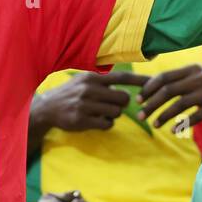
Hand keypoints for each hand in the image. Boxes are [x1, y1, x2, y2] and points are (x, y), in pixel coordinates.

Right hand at [32, 70, 149, 132]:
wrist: (47, 108)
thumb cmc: (72, 93)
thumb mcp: (86, 80)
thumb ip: (105, 81)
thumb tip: (128, 85)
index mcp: (93, 77)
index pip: (123, 77)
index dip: (140, 80)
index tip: (154, 82)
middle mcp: (89, 89)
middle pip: (124, 98)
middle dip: (122, 104)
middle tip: (112, 104)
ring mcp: (85, 104)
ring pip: (116, 112)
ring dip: (113, 114)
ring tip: (100, 112)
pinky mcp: (82, 119)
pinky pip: (107, 124)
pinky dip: (106, 124)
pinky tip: (96, 121)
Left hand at [138, 64, 201, 129]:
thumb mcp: (194, 82)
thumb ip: (174, 82)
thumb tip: (143, 87)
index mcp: (193, 69)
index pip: (165, 76)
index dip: (149, 89)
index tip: (138, 100)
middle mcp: (201, 77)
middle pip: (169, 90)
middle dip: (151, 104)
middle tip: (140, 116)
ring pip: (180, 103)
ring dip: (163, 116)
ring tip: (154, 125)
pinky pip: (194, 116)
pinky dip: (181, 124)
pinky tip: (173, 131)